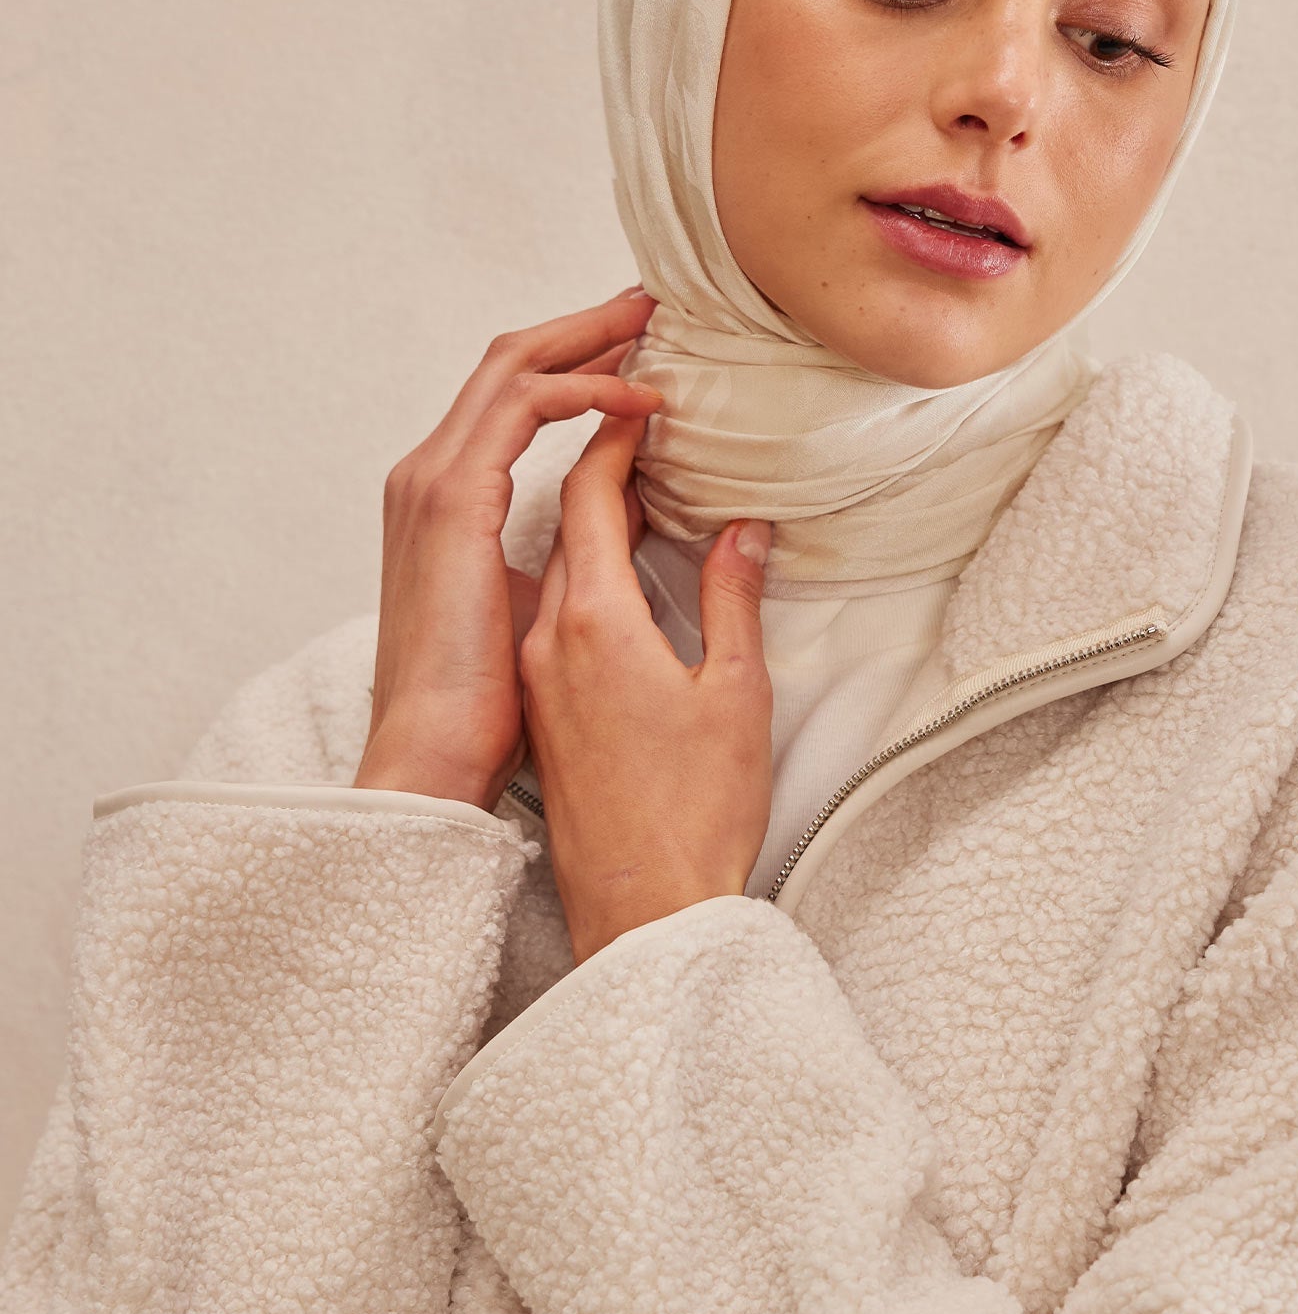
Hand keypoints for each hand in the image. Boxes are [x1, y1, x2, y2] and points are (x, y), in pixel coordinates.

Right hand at [354, 289, 661, 810]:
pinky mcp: (454, 499)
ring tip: (653, 324)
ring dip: (588, 338)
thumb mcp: (536, 601)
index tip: (638, 345)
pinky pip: (525, 408)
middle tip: (651, 304)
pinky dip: (584, 390)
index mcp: (447, 499)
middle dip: (583, 326)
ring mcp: (434, 481)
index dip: (574, 361)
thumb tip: (627, 515)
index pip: (512, 397)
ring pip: (514, 366)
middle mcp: (430, 476)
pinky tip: (639, 397)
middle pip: (510, 362)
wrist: (433, 754)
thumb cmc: (483, 703)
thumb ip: (569, 549)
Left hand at [521, 410, 774, 963]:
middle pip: (561, 521)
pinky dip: (586, 572)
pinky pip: (555, 613)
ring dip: (591, 520)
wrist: (640, 912)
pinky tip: (624, 579)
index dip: (615, 437)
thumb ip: (733, 600)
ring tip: (640, 488)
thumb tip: (741, 532)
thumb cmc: (694, 815)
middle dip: (600, 462)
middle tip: (642, 422)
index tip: (646, 401)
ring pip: (556, 568)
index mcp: (596, 624)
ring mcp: (540, 679)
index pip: (587, 495)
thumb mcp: (736, 695)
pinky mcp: (545, 712)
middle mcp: (550, 641)